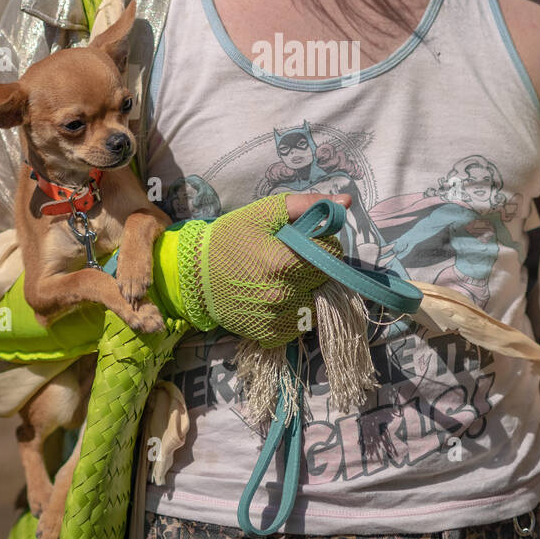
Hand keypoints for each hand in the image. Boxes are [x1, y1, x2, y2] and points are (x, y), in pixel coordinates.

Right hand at [170, 191, 351, 345]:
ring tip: (284, 278)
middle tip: (293, 258)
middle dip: (317, 266)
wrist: (194, 274)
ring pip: (317, 304)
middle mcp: (284, 295)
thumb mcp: (266, 212)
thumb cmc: (230, 237)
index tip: (305, 240)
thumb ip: (307, 205)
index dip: (322, 242)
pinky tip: (277, 297)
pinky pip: (300, 324)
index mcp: (284, 262)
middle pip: (327, 279)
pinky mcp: (271, 335)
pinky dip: (295, 311)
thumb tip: (345, 203)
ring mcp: (277, 319)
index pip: (332, 253)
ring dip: (308, 290)